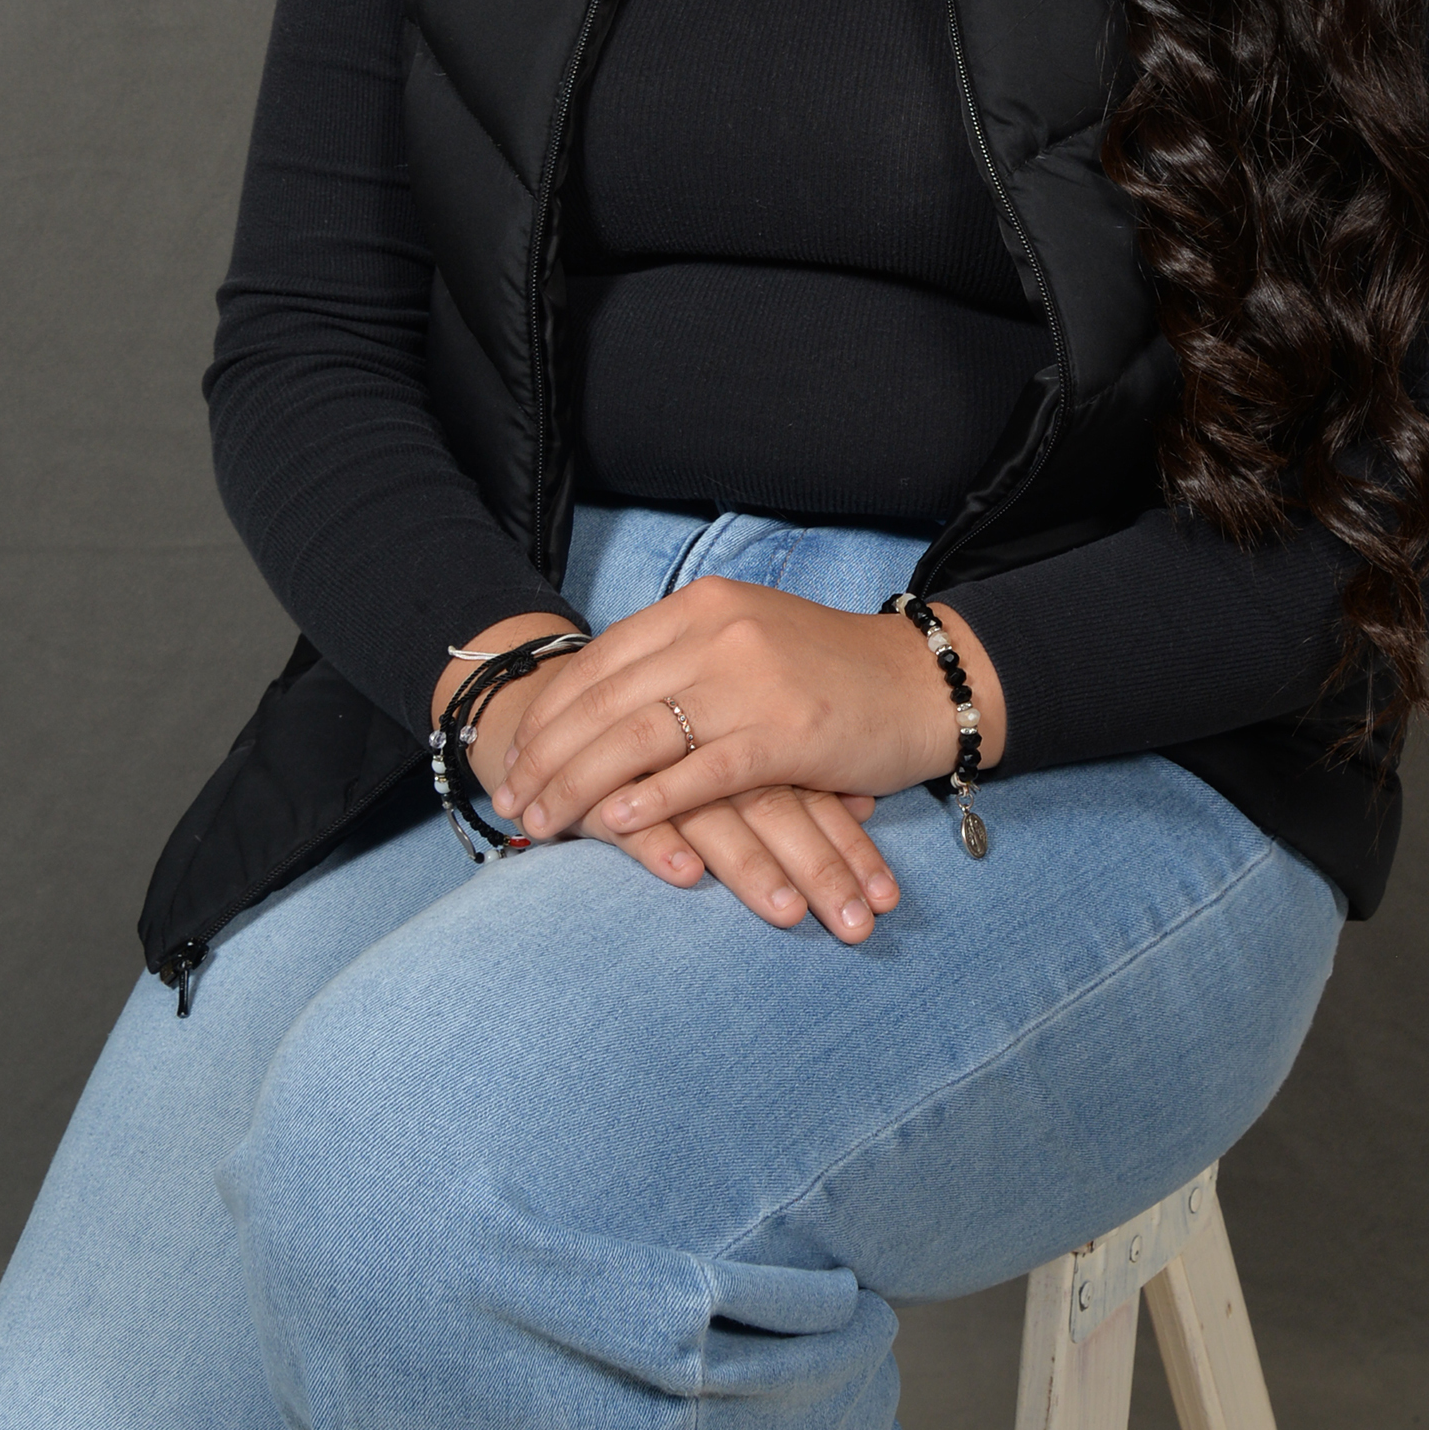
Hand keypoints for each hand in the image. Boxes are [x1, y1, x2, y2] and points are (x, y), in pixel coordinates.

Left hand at [490, 570, 1005, 847]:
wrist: (919, 681)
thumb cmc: (827, 670)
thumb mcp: (744, 640)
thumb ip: (678, 661)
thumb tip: (600, 707)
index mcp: (700, 605)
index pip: (599, 662)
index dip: (548, 715)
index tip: (514, 758)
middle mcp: (717, 631)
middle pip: (605, 701)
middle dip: (547, 758)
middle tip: (510, 802)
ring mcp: (750, 679)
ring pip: (637, 737)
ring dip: (578, 786)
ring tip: (541, 823)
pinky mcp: (785, 731)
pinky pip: (701, 770)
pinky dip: (650, 799)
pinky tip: (612, 823)